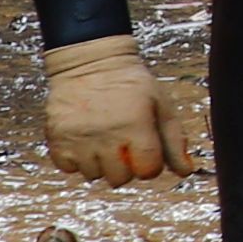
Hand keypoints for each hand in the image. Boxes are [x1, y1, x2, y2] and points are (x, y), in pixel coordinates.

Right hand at [42, 33, 177, 181]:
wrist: (90, 62)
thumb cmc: (131, 84)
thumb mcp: (160, 105)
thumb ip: (174, 140)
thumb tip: (186, 172)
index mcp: (135, 124)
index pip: (147, 170)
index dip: (150, 165)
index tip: (146, 151)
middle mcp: (105, 134)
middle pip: (119, 179)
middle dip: (126, 167)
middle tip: (124, 146)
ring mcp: (78, 138)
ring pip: (93, 175)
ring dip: (100, 163)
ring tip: (104, 139)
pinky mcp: (56, 138)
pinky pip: (68, 168)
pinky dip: (76, 160)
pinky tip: (85, 141)